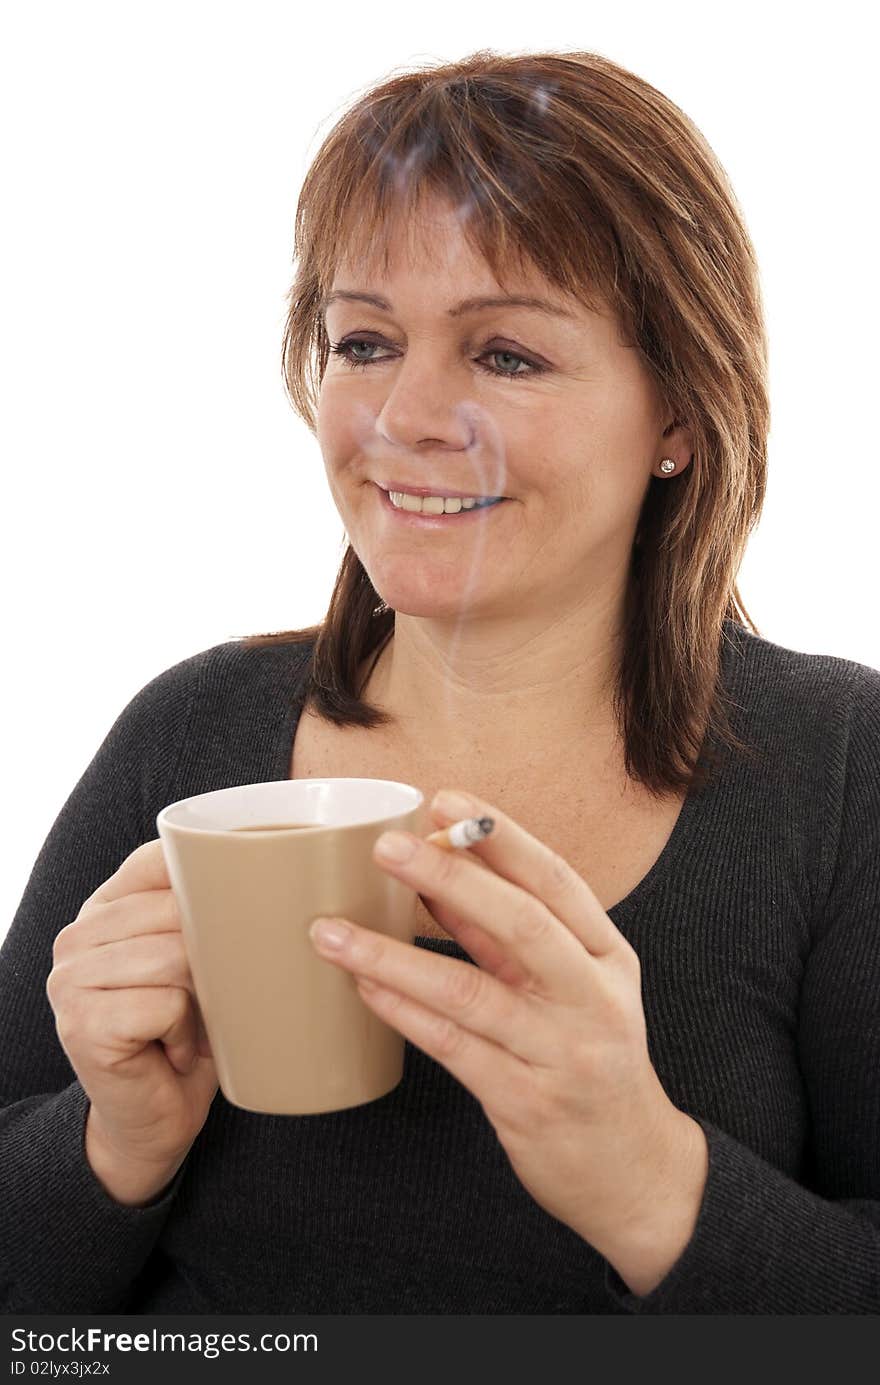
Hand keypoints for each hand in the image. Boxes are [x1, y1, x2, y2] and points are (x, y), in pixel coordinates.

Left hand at [308, 788, 702, 1261]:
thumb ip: (512, 937)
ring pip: (471, 992)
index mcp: (609, 957)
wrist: (632, 1171)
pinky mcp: (526, 1104)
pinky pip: (453, 1049)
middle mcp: (593, 999)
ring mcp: (562, 1054)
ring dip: (394, 957)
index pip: (557, 881)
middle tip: (387, 847)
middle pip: (522, 924)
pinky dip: (404, 1013)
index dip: (501, 837)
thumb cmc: (591, 1061)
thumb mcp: (574, 987)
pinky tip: (363, 987)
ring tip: (333, 931)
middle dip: (452, 878)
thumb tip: (442, 870)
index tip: (446, 800)